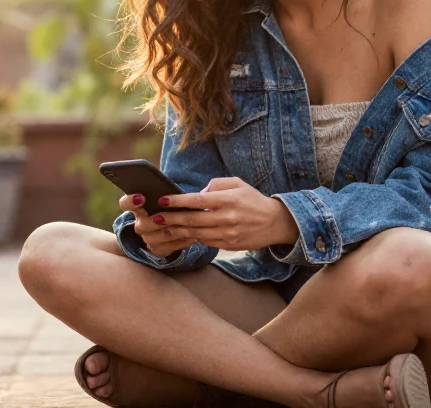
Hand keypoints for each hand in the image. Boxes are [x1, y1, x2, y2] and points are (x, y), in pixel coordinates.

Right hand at [118, 193, 196, 258]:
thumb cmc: (172, 205)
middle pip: (142, 225)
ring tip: (188, 225)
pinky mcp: (158, 250)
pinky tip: (192, 236)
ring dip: (172, 231)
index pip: (125, 203)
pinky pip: (168, 248)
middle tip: (171, 216)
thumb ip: (165, 193)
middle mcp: (140, 224)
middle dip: (159, 220)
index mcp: (138, 207)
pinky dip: (181, 241)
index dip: (130, 201)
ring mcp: (148, 238)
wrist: (176, 224)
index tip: (141, 197)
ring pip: (156, 238)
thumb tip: (174, 191)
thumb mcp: (167, 196)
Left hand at [148, 177, 297, 251]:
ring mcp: (228, 234)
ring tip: (163, 227)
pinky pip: (205, 242)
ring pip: (196, 234)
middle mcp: (227, 218)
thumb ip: (216, 184)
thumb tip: (197, 193)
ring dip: (177, 231)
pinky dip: (193, 237)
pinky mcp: (229, 245)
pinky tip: (182, 233)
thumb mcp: (238, 184)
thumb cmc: (253, 200)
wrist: (275, 222)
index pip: (197, 200)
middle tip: (155, 217)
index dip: (178, 201)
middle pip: (192, 220)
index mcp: (228, 200)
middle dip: (171, 219)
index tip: (163, 200)